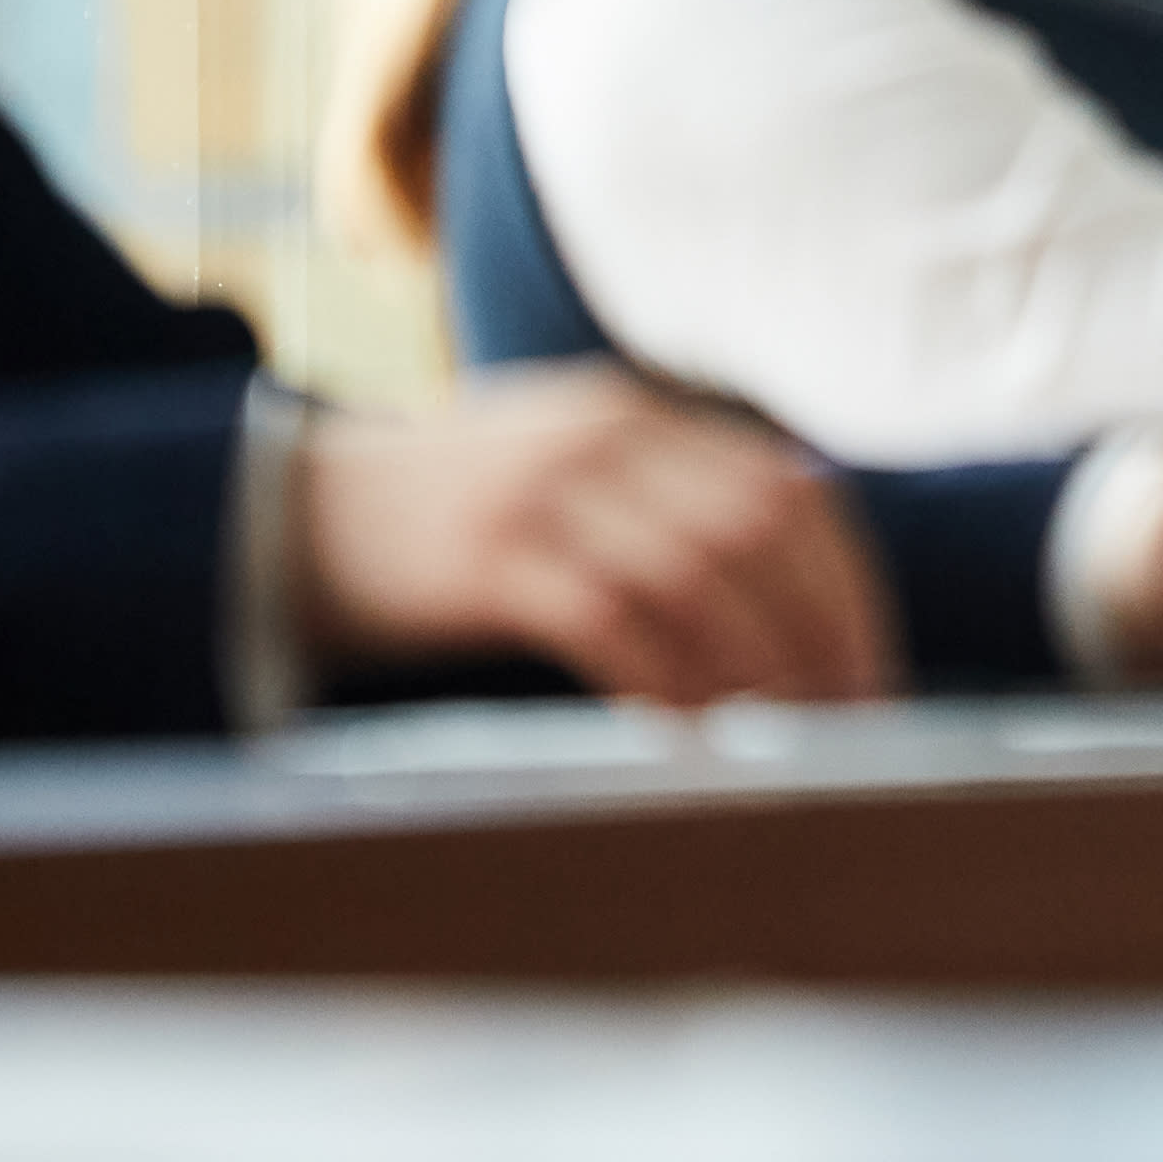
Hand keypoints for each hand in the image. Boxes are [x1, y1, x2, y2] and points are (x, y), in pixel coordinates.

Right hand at [294, 369, 894, 708]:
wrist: (286, 515)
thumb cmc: (449, 520)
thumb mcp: (568, 475)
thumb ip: (667, 505)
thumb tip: (790, 598)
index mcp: (641, 416)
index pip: (790, 492)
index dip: (847, 587)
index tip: (876, 669)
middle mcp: (605, 435)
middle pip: (760, 532)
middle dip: (822, 635)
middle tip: (854, 724)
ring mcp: (545, 490)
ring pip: (696, 575)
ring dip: (756, 668)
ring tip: (786, 744)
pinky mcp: (488, 555)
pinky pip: (608, 620)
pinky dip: (663, 682)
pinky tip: (690, 740)